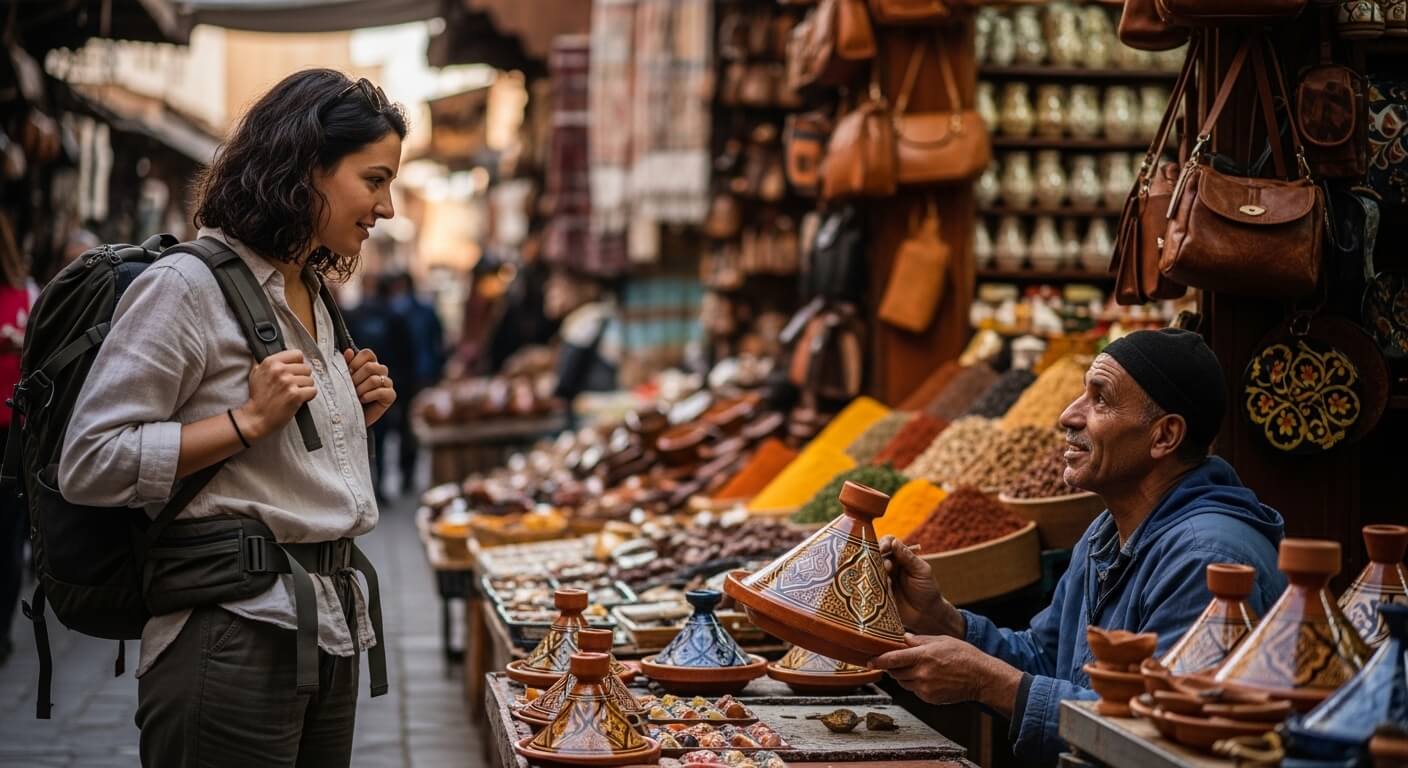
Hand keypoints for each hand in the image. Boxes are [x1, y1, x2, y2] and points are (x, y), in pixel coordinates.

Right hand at [237, 349, 315, 441]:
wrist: (256, 417)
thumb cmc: (258, 397)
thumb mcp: (256, 373)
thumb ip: (268, 362)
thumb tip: (276, 351)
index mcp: (271, 362)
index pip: (297, 354)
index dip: (298, 364)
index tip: (294, 372)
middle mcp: (280, 370)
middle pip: (306, 368)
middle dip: (302, 378)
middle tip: (293, 387)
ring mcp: (288, 382)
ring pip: (310, 380)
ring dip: (305, 388)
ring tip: (294, 394)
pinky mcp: (295, 395)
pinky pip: (312, 391)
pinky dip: (308, 397)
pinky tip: (298, 400)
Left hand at [344, 348, 395, 426]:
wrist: (350, 416)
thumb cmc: (346, 395)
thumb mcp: (343, 378)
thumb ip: (346, 364)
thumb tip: (349, 351)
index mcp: (370, 363)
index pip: (367, 353)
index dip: (356, 362)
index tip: (347, 373)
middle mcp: (381, 371)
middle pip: (370, 367)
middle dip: (356, 378)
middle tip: (349, 387)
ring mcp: (387, 383)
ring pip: (374, 380)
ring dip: (360, 389)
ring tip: (355, 395)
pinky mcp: (391, 395)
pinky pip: (381, 391)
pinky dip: (369, 396)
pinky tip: (363, 400)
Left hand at [869, 634, 1023, 715]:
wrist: (981, 678)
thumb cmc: (964, 656)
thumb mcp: (942, 640)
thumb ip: (919, 640)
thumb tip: (903, 638)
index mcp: (924, 656)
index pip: (893, 659)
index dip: (878, 660)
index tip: (869, 660)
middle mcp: (922, 673)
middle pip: (895, 672)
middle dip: (892, 666)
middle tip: (897, 660)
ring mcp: (925, 688)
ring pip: (903, 682)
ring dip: (904, 675)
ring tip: (917, 667)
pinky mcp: (929, 698)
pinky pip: (914, 691)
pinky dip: (915, 684)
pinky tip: (927, 677)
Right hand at [878, 535, 961, 636]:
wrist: (926, 616)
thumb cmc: (927, 591)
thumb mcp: (921, 571)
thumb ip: (908, 557)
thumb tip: (894, 542)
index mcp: (900, 557)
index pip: (888, 543)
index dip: (884, 543)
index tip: (884, 548)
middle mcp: (888, 566)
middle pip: (875, 554)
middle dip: (878, 558)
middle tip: (887, 567)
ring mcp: (881, 579)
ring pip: (870, 569)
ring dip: (875, 572)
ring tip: (887, 580)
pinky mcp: (877, 592)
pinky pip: (869, 585)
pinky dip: (873, 585)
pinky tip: (883, 590)